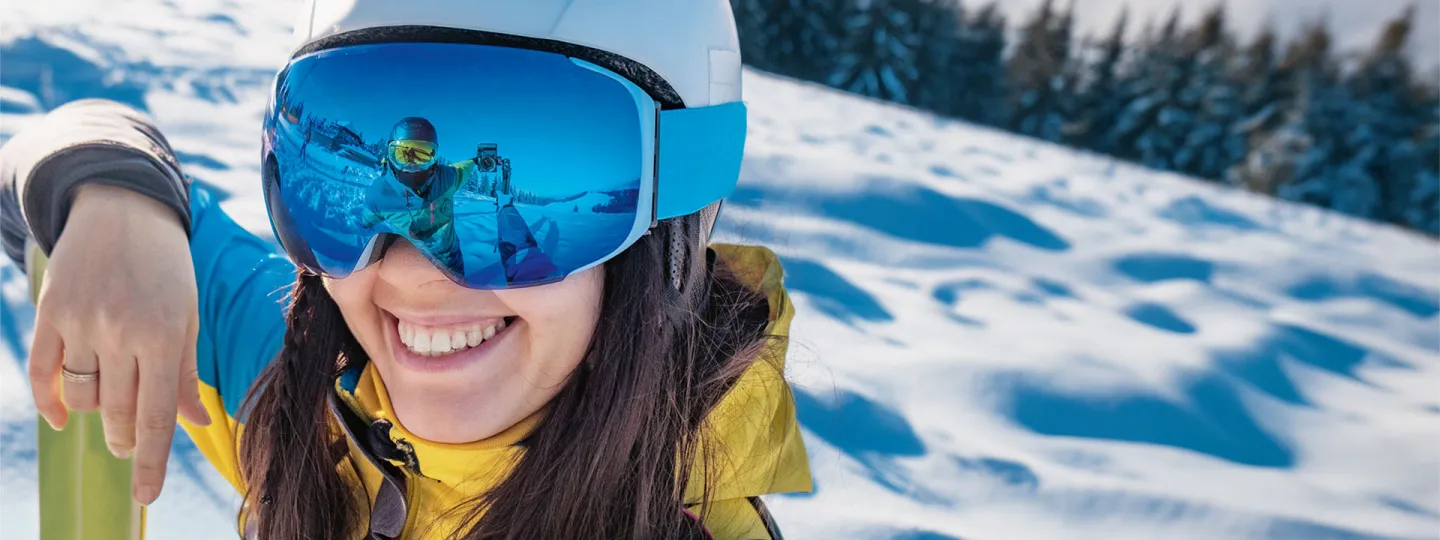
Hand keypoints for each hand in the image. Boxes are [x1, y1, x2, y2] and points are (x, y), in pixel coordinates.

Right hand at [28, 183, 207, 505]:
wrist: (122, 210)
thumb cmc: (167, 268)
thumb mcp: (189, 315)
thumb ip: (186, 372)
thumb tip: (194, 424)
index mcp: (167, 335)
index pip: (156, 415)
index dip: (149, 462)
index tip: (147, 495)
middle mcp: (122, 332)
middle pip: (115, 412)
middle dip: (121, 440)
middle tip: (125, 444)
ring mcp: (82, 323)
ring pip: (80, 398)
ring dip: (92, 414)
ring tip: (106, 406)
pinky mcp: (50, 313)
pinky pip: (42, 373)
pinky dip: (50, 400)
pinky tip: (61, 414)